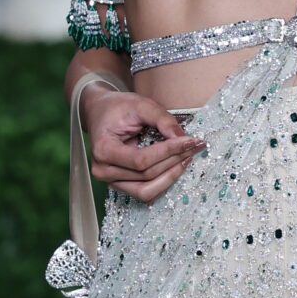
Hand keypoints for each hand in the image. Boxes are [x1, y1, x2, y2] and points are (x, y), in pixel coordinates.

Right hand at [79, 80, 205, 203]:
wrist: (101, 113)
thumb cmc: (118, 108)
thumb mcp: (140, 105)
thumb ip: (162, 119)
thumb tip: (182, 138)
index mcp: (103, 150)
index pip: (141, 160)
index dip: (168, 152)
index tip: (190, 140)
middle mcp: (103, 171)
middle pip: (146, 175)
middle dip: (174, 160)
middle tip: (195, 145)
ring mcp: (111, 181)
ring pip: (147, 191)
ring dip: (171, 176)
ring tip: (187, 157)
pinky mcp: (121, 185)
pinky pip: (145, 193)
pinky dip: (164, 182)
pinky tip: (176, 166)